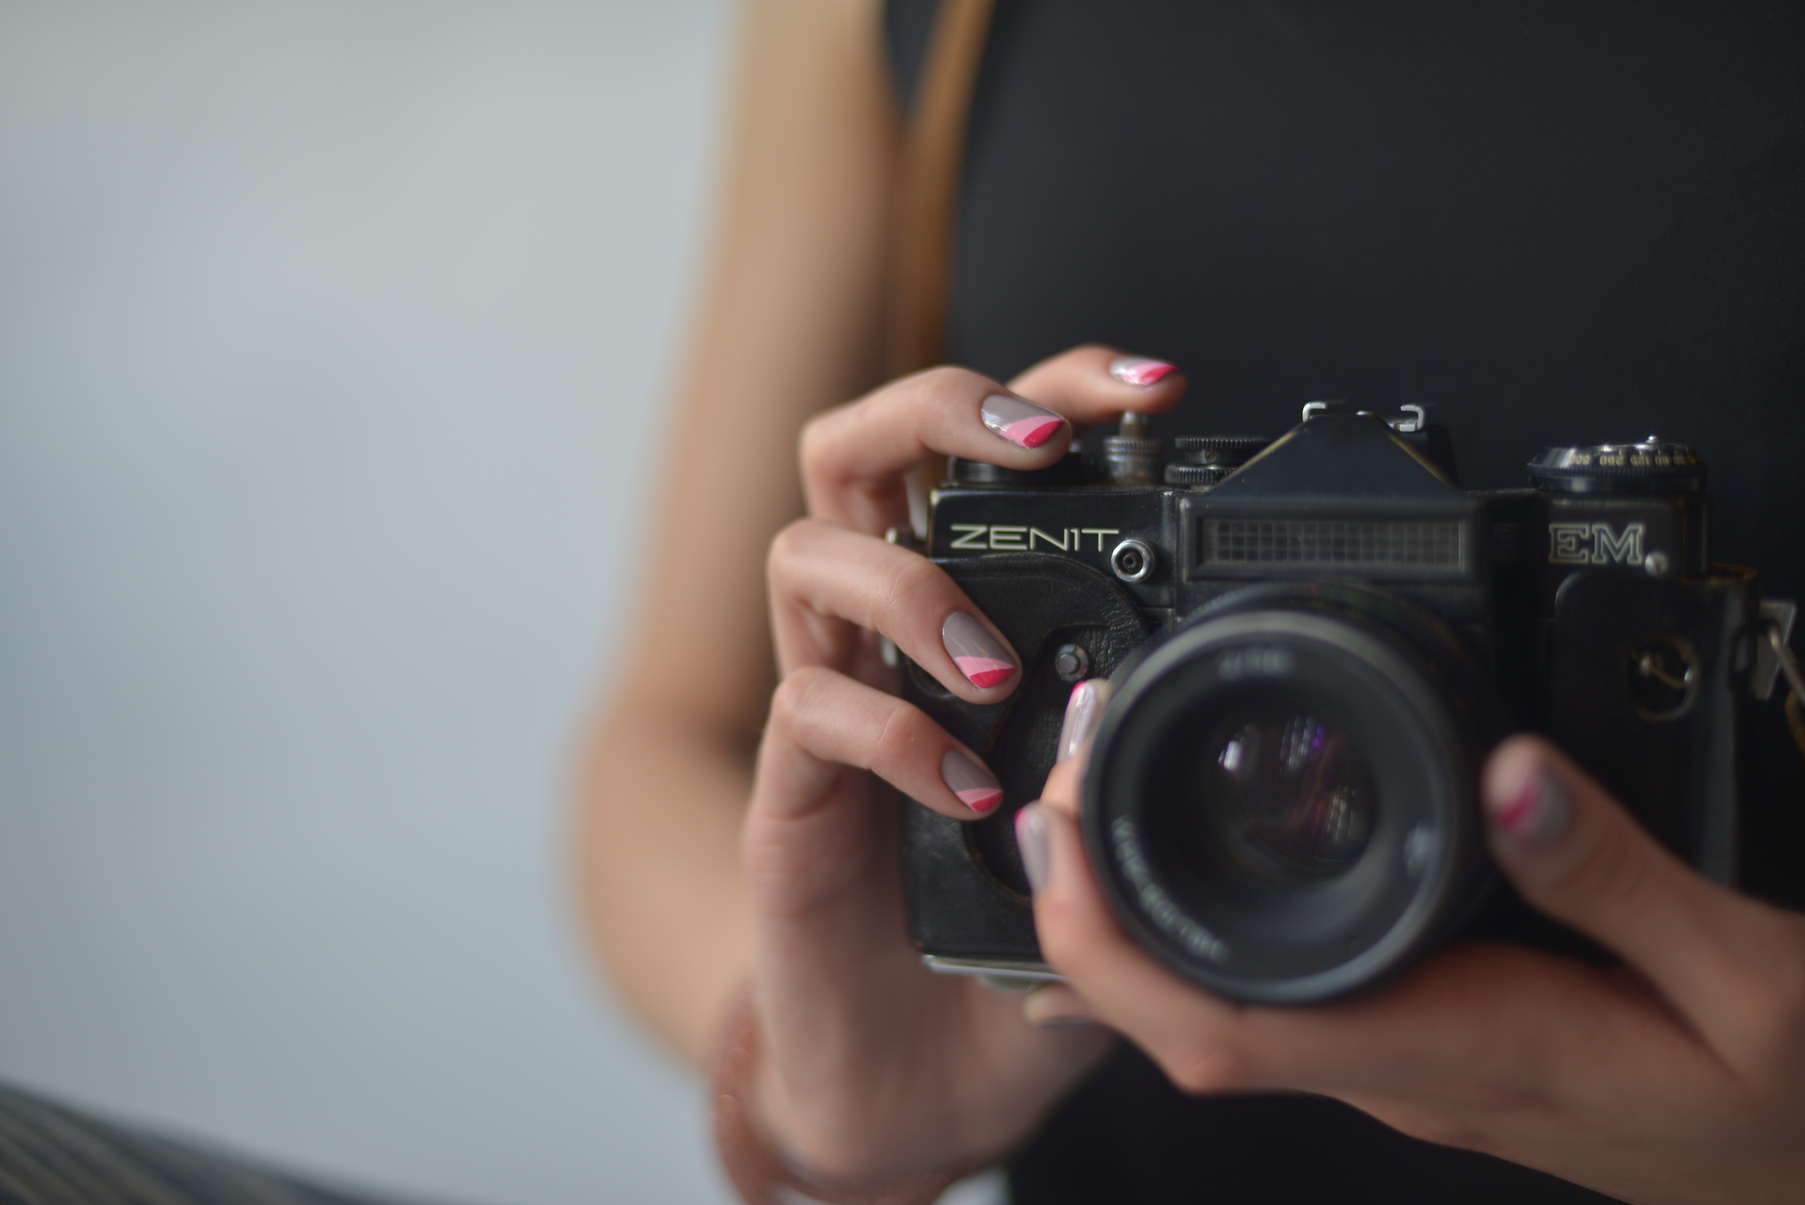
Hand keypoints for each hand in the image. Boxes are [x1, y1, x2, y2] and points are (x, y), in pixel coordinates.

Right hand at [745, 347, 1185, 1179]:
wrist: (920, 1074)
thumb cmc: (1017, 935)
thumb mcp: (1118, 831)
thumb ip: (1165, 764)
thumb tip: (1267, 727)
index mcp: (959, 612)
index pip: (978, 455)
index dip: (1052, 390)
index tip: (1154, 386)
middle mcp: (879, 634)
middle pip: (853, 448)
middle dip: (943, 409)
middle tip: (1041, 445)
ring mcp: (825, 701)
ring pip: (805, 554)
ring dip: (910, 584)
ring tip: (997, 664)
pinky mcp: (786, 790)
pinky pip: (809, 711)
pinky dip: (892, 730)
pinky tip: (967, 789)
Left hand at [1020, 692, 1804, 1203]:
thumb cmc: (1793, 1103)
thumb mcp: (1754, 980)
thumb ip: (1623, 875)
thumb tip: (1506, 771)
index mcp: (1461, 1048)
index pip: (1226, 1027)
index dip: (1111, 945)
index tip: (1065, 833)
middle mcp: (1405, 1067)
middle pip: (1184, 1019)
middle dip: (1085, 910)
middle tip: (1061, 776)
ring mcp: (1407, 1064)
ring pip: (1215, 1012)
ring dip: (1128, 922)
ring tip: (1092, 802)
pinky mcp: (1429, 1046)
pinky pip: (1270, 1001)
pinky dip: (1194, 942)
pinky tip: (1166, 892)